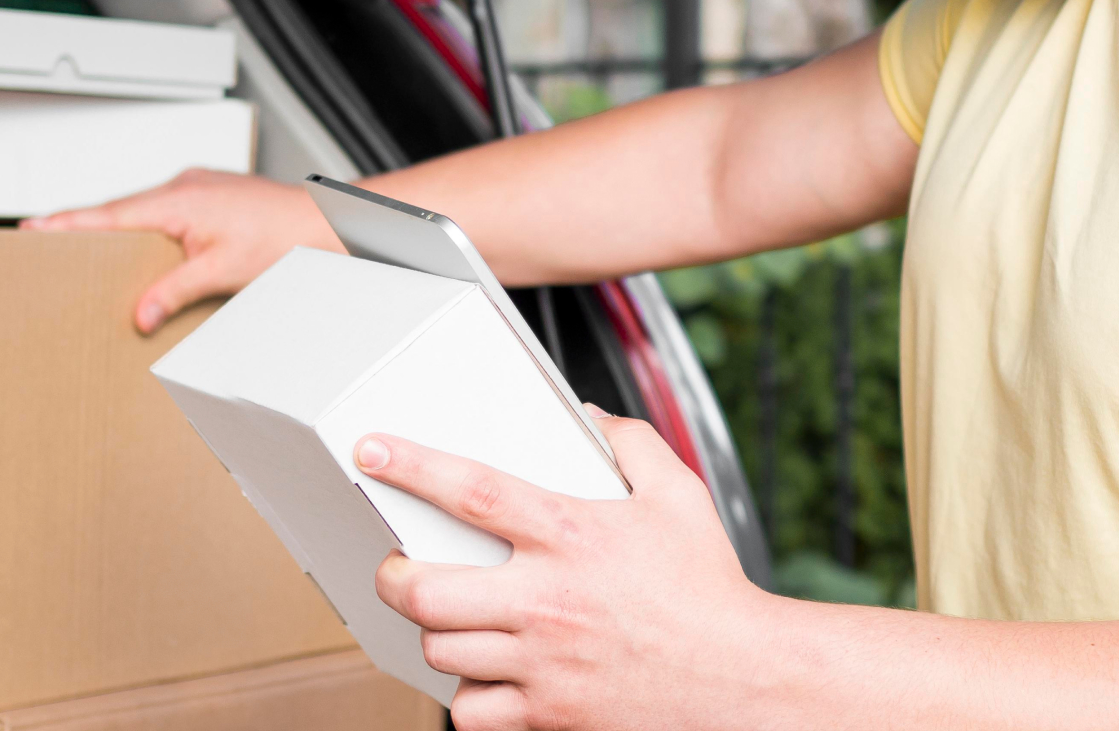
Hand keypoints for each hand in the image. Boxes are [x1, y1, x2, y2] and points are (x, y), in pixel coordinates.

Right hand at [21, 169, 337, 332]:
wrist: (324, 222)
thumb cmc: (284, 238)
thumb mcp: (223, 271)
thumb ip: (174, 291)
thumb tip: (139, 315)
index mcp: (178, 201)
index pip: (109, 214)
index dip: (67, 223)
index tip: (31, 228)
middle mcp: (182, 187)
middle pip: (119, 210)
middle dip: (82, 227)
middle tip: (41, 240)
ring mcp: (195, 188)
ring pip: (141, 210)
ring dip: (115, 228)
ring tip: (80, 247)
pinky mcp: (208, 195)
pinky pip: (162, 210)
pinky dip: (143, 227)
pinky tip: (139, 246)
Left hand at [358, 410, 771, 730]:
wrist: (745, 681)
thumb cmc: (711, 590)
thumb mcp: (680, 496)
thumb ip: (631, 444)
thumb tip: (589, 417)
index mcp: (572, 535)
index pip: (472, 491)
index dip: (412, 465)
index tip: (373, 449)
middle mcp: (546, 600)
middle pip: (426, 590)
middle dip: (392, 577)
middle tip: (395, 568)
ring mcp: (543, 663)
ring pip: (441, 652)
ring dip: (432, 633)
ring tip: (443, 620)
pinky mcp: (549, 715)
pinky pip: (473, 713)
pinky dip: (467, 698)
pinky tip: (480, 678)